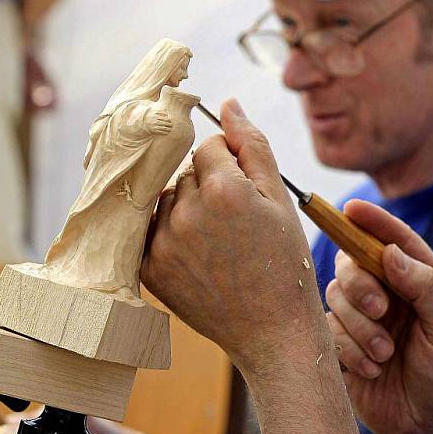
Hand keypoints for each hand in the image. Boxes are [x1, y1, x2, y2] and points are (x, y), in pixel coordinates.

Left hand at [141, 99, 320, 366]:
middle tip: (237, 222)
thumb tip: (228, 103)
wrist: (272, 330)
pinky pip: (152, 227)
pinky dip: (171, 231)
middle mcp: (185, 213)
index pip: (209, 146)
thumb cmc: (284, 262)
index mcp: (224, 190)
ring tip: (219, 240)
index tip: (248, 192)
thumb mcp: (280, 198)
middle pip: (186, 170)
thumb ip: (252, 144)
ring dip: (188, 206)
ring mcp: (161, 243)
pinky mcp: (147, 268)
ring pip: (167, 196)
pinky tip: (198, 251)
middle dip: (209, 184)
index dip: (233, 164)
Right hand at [146, 110, 171, 134]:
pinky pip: (161, 132)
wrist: (143, 123)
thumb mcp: (153, 112)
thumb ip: (160, 111)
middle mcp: (155, 121)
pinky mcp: (154, 131)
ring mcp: (154, 127)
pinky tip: (167, 132)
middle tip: (171, 125)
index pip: (165, 118)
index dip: (169, 120)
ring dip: (169, 129)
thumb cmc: (150, 117)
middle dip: (170, 124)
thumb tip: (167, 113)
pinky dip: (166, 132)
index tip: (170, 120)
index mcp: (155, 116)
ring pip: (164, 128)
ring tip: (170, 129)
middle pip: (165, 123)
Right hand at [327, 201, 432, 433]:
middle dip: (361, 283)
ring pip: (336, 295)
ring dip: (359, 326)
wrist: (432, 427)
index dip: (372, 220)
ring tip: (385, 353)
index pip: (394, 239)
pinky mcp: (343, 344)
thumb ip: (425, 286)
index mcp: (419, 278)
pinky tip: (371, 368)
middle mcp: (388, 291)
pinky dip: (348, 348)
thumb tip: (390, 252)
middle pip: (352, 262)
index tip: (351, 208)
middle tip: (381, 310)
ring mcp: (363, 317)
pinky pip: (327, 330)